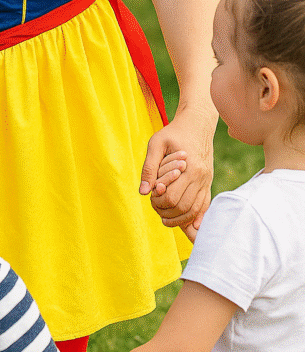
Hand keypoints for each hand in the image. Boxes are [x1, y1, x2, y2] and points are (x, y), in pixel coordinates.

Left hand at [139, 108, 214, 239]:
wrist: (197, 125)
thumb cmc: (174, 133)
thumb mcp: (156, 144)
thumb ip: (149, 167)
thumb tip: (143, 192)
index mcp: (189, 167)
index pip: (171, 196)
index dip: (158, 201)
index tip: (151, 196)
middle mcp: (201, 177)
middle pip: (184, 207)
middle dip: (167, 212)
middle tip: (156, 208)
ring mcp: (206, 181)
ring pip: (195, 210)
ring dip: (180, 219)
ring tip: (165, 218)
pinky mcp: (208, 183)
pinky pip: (204, 206)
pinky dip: (196, 217)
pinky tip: (189, 225)